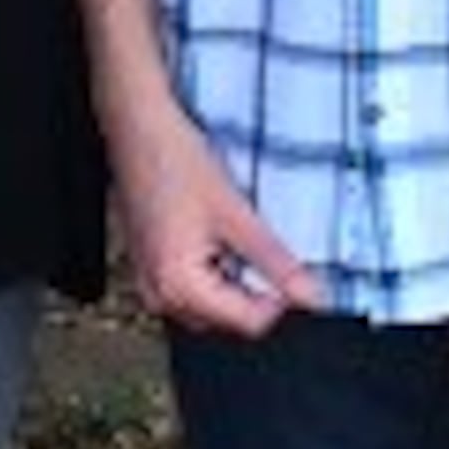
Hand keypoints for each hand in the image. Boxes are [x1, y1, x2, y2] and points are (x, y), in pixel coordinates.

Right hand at [106, 91, 323, 336]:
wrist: (135, 125)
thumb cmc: (175, 160)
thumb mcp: (236, 212)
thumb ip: (276, 262)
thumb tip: (313, 298)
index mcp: (179, 286)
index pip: (249, 322)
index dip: (277, 296)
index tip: (281, 261)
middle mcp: (159, 293)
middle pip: (228, 318)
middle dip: (250, 288)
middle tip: (251, 240)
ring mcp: (150, 281)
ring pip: (211, 305)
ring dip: (230, 280)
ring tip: (228, 233)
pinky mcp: (148, 266)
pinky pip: (191, 288)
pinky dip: (210, 270)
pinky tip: (210, 233)